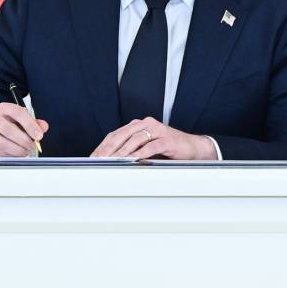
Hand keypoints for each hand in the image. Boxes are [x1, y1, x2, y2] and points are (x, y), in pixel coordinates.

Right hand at [0, 102, 47, 159]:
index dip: (30, 125)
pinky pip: (1, 152)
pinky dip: (11, 155)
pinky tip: (16, 153)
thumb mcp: (21, 120)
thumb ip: (34, 123)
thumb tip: (43, 127)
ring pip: (4, 144)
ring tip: (26, 150)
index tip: (39, 135)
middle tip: (33, 146)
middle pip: (10, 130)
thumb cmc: (6, 125)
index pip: (18, 113)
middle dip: (25, 140)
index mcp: (4, 108)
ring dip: (19, 150)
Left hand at [91, 117, 216, 160]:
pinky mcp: (167, 139)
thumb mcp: (145, 149)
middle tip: (98, 160)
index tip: (93, 158)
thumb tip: (109, 163)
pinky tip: (132, 160)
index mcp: (139, 125)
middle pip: (122, 135)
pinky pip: (151, 146)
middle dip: (108, 149)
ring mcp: (158, 130)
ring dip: (122, 151)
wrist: (193, 148)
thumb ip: (130, 151)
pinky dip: (140, 153)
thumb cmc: (168, 150)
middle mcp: (147, 124)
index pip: (116, 135)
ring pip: (135, 139)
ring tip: (112, 161)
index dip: (103, 146)